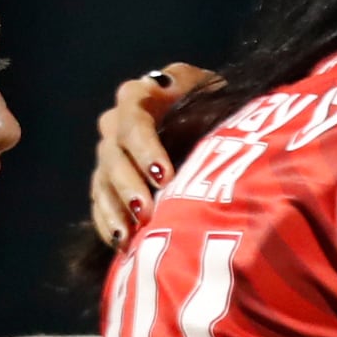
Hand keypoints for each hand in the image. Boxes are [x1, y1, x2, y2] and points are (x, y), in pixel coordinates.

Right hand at [88, 61, 216, 247]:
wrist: (215, 124)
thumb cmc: (226, 110)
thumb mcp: (226, 104)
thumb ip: (220, 113)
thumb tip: (236, 138)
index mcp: (148, 93)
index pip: (134, 117)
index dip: (145, 147)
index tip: (164, 176)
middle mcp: (121, 118)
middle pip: (113, 150)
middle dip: (128, 183)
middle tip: (146, 212)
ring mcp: (112, 148)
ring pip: (103, 178)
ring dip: (115, 208)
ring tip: (128, 236)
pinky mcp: (108, 178)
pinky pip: (100, 200)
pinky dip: (109, 222)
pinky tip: (121, 244)